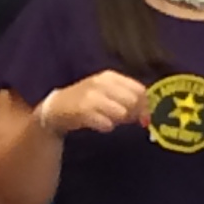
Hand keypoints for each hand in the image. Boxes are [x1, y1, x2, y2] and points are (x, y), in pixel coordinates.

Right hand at [36, 71, 150, 135]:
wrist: (56, 107)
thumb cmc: (87, 101)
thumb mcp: (107, 93)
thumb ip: (128, 100)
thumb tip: (147, 116)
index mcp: (110, 76)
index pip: (140, 89)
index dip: (145, 105)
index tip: (142, 118)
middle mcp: (102, 83)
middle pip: (133, 100)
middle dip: (132, 113)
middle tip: (123, 119)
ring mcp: (91, 96)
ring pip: (121, 112)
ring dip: (118, 120)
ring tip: (108, 119)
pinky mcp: (83, 110)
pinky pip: (107, 123)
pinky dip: (106, 127)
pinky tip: (98, 124)